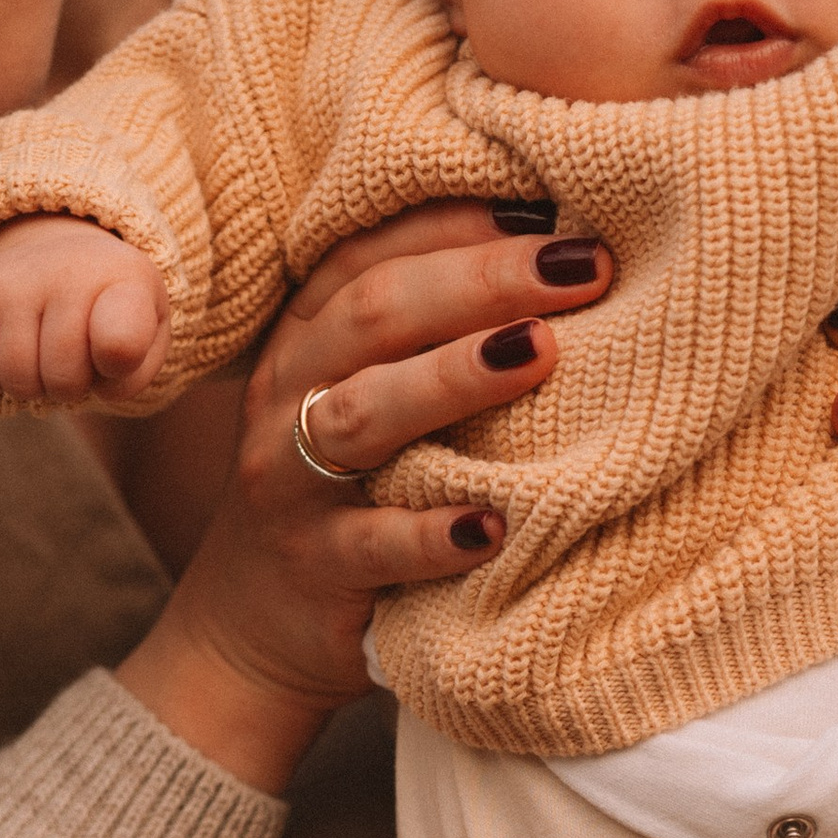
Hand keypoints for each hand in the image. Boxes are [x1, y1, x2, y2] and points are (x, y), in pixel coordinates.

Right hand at [0, 214, 168, 402]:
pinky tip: (11, 350)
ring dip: (35, 385)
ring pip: (18, 380)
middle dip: (73, 386)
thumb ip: (133, 375)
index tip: (117, 354)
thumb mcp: (147, 340)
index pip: (120, 338)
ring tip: (48, 351)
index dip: (118, 358)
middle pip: (63, 378)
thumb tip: (92, 382)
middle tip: (79, 356)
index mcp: (129, 280)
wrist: (68, 261)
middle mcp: (69, 268)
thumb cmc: (113, 315)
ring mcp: (17, 278)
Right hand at [113, 200, 615, 792]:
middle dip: (481, 281)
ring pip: (360, 416)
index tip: (557, 212)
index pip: (372, 252)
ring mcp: (290, 483)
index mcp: (307, 336)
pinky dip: (434, 535)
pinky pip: (373, 546)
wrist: (256, 625)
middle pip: (373, 314)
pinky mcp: (313, 568)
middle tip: (581, 268)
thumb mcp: (367, 391)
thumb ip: (430, 330)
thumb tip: (561, 252)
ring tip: (540, 354)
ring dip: (452, 379)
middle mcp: (288, 394)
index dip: (460, 224)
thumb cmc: (352, 488)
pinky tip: (497, 524)